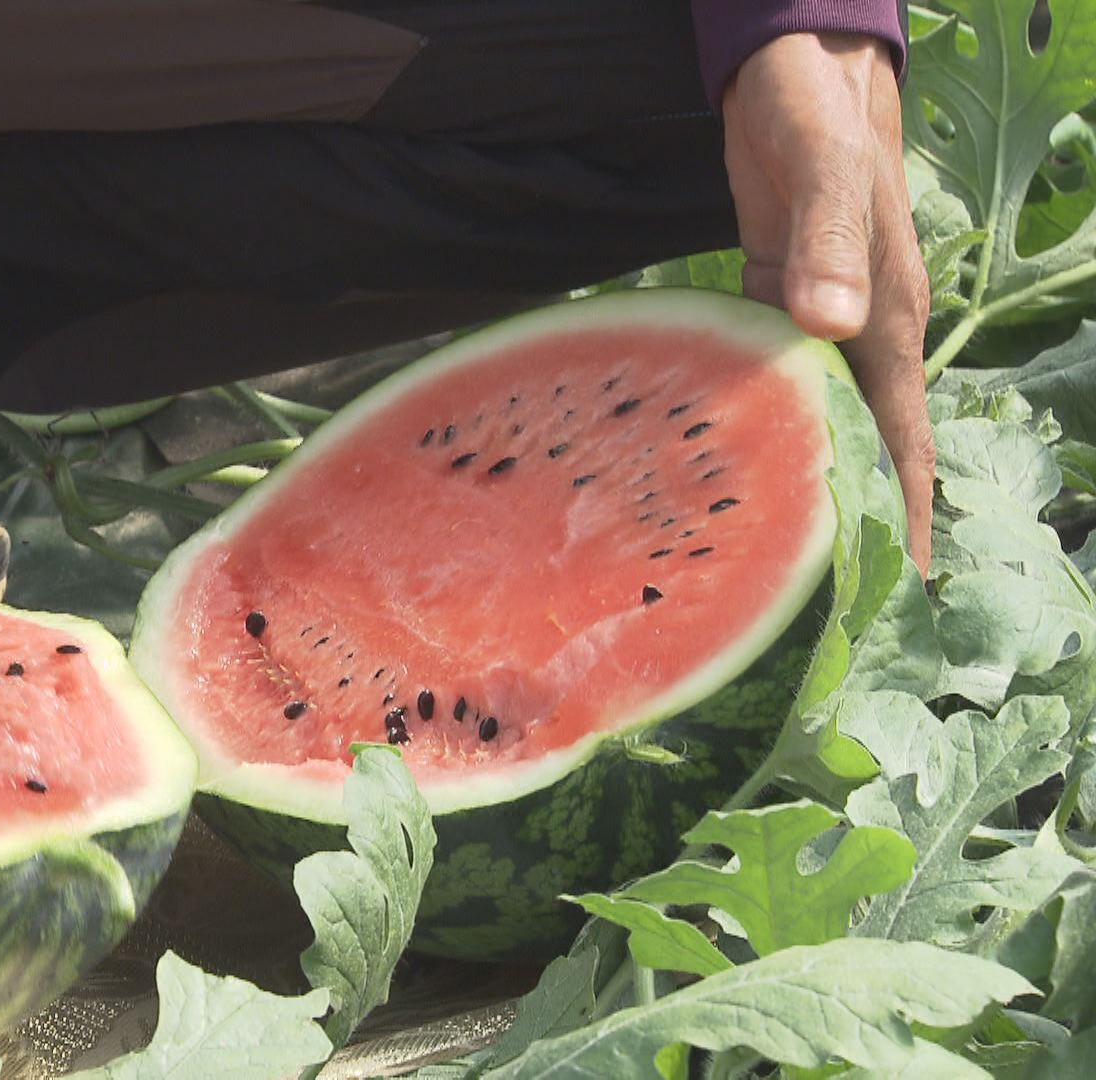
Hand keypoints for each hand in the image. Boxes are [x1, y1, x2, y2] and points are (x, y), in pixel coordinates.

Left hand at [722, 32, 935, 569]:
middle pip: (860, 452)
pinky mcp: (772, 310)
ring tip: (762, 572)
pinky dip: (751, 433)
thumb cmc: (816, 118)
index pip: (902, 443)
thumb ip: (829, 245)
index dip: (899, 519)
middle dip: (846, 528)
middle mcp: (857, 339)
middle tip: (816, 613)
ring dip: (796, 489)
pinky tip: (710, 476)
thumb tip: (831, 325)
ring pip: (812, 426)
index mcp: (885, 324)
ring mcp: (816, 328)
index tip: (895, 595)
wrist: (796, 73)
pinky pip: (768, 388)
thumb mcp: (823, 173)